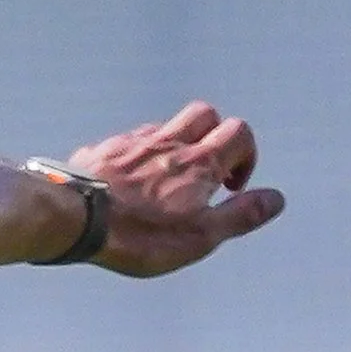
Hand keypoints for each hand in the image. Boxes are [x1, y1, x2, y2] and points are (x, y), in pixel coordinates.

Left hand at [69, 103, 283, 276]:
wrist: (74, 220)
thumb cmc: (138, 235)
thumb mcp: (199, 237)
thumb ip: (239, 216)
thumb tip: (276, 200)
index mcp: (200, 161)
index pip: (239, 132)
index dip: (245, 155)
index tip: (233, 185)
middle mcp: (169, 142)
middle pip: (204, 114)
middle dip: (213, 135)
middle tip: (205, 169)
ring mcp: (133, 143)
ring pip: (165, 125)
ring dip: (175, 143)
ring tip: (166, 178)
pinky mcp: (102, 150)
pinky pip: (127, 142)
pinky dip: (137, 154)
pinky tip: (127, 179)